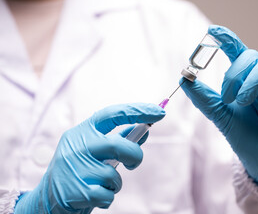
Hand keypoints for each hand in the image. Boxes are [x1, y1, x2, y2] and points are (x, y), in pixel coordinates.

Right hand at [15, 103, 164, 213]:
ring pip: (113, 175)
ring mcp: (74, 168)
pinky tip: (94, 195)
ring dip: (115, 183)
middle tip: (133, 163)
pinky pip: (108, 194)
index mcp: (83, 131)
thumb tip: (144, 130)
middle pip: (117, 145)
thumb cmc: (79, 169)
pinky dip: (108, 197)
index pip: (112, 114)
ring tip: (101, 184)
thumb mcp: (93, 149)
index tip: (158, 112)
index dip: (137, 111)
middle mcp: (77, 146)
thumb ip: (118, 139)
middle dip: (134, 155)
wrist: (48, 198)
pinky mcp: (76, 190)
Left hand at [181, 25, 257, 192]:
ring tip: (244, 102)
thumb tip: (183, 77)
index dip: (227, 38)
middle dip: (236, 73)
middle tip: (228, 97)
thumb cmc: (245, 138)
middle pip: (252, 55)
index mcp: (244, 80)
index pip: (237, 51)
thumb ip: (204, 97)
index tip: (212, 30)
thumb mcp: (220, 116)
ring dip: (254, 80)